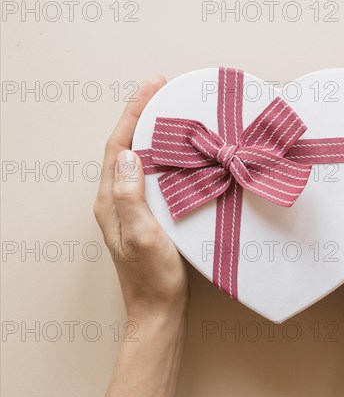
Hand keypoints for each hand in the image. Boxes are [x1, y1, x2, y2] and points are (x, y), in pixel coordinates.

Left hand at [93, 76, 189, 323]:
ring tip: (170, 111)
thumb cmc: (152, 276)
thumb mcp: (140, 235)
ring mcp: (131, 207)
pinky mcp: (147, 214)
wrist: (158, 308)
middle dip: (141, 114)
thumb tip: (130, 155)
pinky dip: (163, 154)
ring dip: (152, 132)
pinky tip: (178, 151)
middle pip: (125, 146)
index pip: (118, 146)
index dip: (133, 114)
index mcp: (111, 200)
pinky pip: (152, 174)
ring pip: (139, 158)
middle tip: (162, 90)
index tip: (152, 88)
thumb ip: (130, 196)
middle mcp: (116, 199)